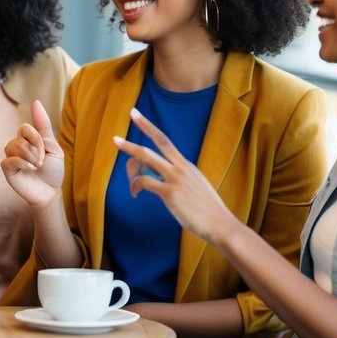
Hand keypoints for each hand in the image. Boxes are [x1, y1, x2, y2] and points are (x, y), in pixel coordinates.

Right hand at [1, 100, 64, 209]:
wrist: (50, 191)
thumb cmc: (52, 170)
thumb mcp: (53, 147)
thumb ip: (44, 127)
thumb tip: (36, 102)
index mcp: (28, 139)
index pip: (25, 128)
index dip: (35, 137)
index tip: (45, 151)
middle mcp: (17, 145)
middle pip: (19, 138)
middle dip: (34, 149)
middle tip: (42, 162)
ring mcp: (11, 157)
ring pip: (13, 147)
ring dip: (29, 157)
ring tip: (37, 167)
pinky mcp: (7, 169)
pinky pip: (8, 160)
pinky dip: (21, 163)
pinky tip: (30, 169)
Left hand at [113, 109, 240, 243]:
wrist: (221, 224)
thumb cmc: (207, 211)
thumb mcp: (194, 188)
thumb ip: (180, 180)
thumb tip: (162, 180)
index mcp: (186, 165)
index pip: (166, 142)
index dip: (152, 128)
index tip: (140, 117)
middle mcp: (181, 167)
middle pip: (159, 140)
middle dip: (144, 125)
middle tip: (132, 112)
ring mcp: (176, 179)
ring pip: (148, 156)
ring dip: (130, 148)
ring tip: (116, 142)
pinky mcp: (170, 193)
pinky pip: (145, 182)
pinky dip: (135, 185)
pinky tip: (134, 193)